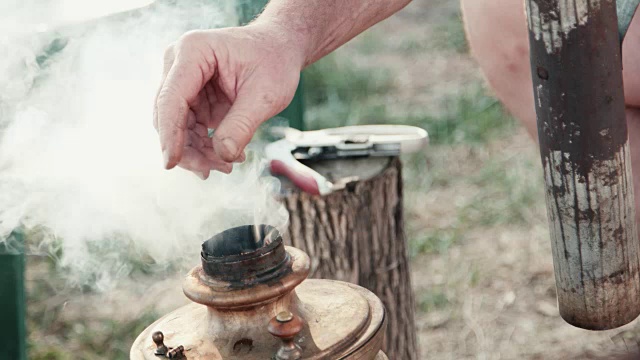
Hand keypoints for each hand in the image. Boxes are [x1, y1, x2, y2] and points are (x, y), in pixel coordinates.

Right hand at [154, 25, 302, 177]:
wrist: (279, 49)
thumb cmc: (274, 61)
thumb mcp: (265, 95)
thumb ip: (242, 124)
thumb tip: (222, 155)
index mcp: (193, 51)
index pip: (171, 98)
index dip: (169, 133)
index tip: (172, 162)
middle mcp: (179, 64)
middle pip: (168, 116)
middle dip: (187, 148)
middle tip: (212, 170)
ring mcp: (183, 82)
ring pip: (177, 127)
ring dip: (196, 152)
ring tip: (226, 166)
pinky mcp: (192, 98)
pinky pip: (189, 129)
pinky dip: (203, 147)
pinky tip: (224, 158)